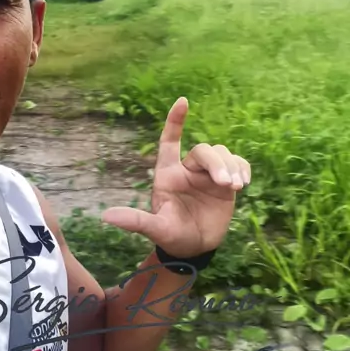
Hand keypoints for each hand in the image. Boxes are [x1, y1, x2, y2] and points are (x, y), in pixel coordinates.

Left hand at [101, 96, 250, 257]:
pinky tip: (244, 183)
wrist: (195, 249)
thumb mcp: (155, 229)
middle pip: (204, 150)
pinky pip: (238, 164)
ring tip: (236, 187)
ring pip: (223, 154)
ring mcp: (208, 175)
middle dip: (217, 164)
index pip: (169, 141)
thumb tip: (106, 217)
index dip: (174, 121)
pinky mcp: (226, 183)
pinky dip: (243, 169)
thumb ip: (135, 221)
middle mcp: (188, 170)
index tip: (182, 101)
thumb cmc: (171, 236)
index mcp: (168, 174)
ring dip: (232, 167)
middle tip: (226, 185)